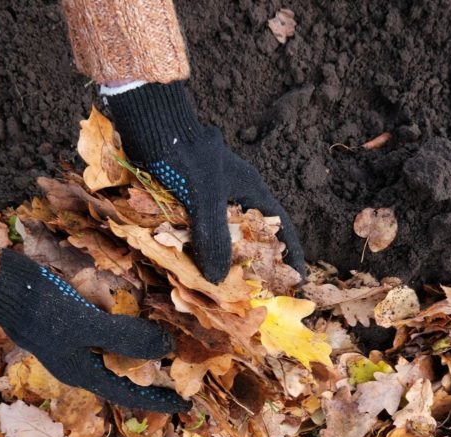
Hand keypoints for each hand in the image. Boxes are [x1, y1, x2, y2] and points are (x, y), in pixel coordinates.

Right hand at [0, 248, 188, 412]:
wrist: (3, 284)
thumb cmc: (42, 308)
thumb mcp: (87, 325)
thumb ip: (126, 337)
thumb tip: (168, 349)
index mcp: (82, 373)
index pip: (129, 394)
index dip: (159, 401)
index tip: (186, 406)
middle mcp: (79, 363)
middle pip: (123, 375)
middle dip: (152, 376)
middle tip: (183, 375)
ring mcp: (73, 343)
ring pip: (114, 352)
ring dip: (138, 349)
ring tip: (165, 345)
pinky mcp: (69, 322)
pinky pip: (102, 331)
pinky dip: (121, 326)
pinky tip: (130, 313)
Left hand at [105, 82, 304, 282]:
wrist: (152, 129)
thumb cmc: (187, 157)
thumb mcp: (206, 198)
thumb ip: (214, 237)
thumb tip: (218, 279)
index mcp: (251, 190)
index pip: (281, 227)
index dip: (291, 254)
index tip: (298, 280)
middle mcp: (234, 196)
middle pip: (252, 235)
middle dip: (256, 264)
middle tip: (258, 293)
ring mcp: (211, 199)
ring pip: (223, 236)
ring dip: (224, 260)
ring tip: (226, 288)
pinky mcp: (188, 202)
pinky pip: (199, 233)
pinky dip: (199, 251)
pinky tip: (195, 268)